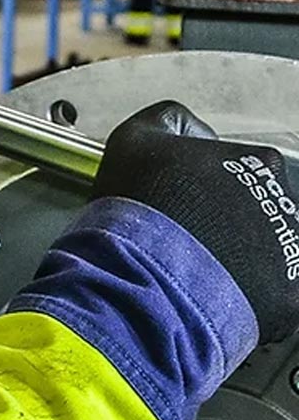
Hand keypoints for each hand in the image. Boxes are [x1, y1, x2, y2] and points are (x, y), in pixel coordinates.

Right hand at [94, 100, 298, 343]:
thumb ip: (169, 120)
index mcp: (259, 162)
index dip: (200, 180)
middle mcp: (286, 204)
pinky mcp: (288, 300)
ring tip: (189, 263)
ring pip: (261, 250)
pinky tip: (204, 288)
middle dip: (222, 217)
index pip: (236, 166)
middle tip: (183, 229)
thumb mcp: (136, 135)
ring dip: (232, 254)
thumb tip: (190, 131)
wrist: (144, 272)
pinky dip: (240, 293)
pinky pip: (266, 295)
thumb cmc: (143, 204)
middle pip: (252, 207)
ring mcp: (291, 254)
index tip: (178, 196)